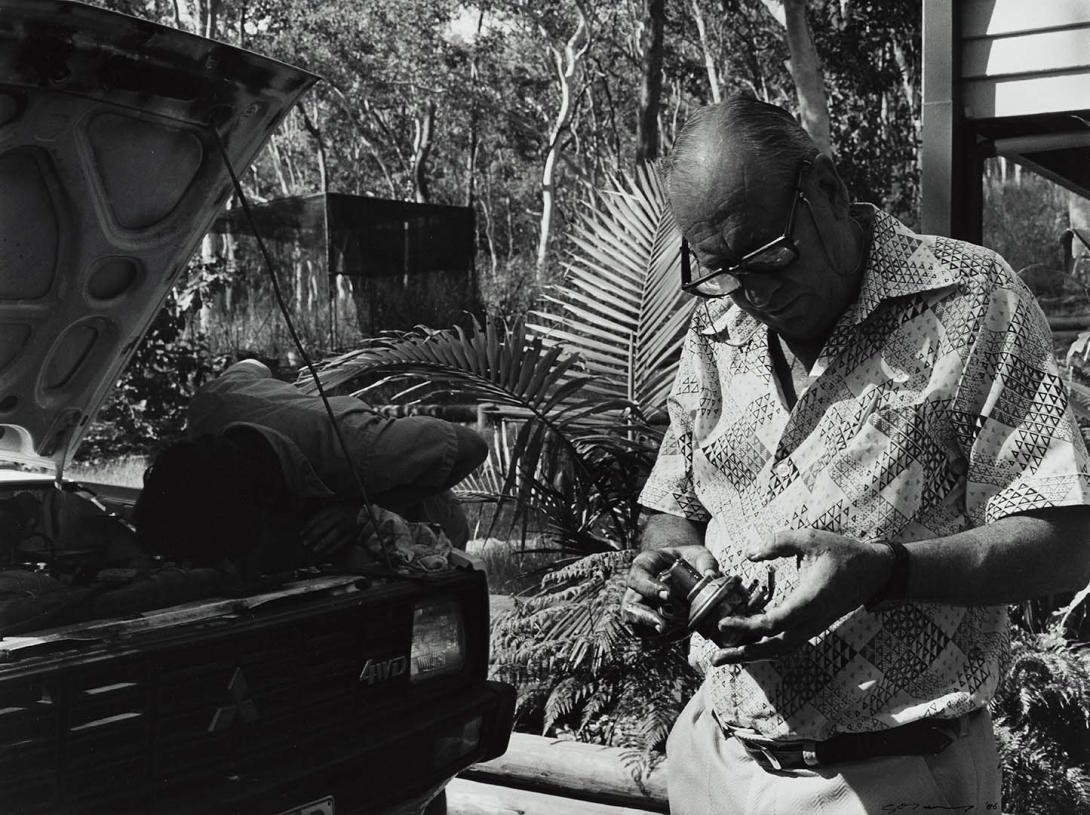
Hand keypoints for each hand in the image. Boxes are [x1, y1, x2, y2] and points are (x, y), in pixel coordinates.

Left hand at [302, 503, 363, 555]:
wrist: (366, 512)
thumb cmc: (349, 509)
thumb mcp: (336, 507)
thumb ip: (325, 514)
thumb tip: (311, 523)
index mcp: (333, 509)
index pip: (317, 517)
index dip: (308, 526)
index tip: (302, 533)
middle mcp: (338, 517)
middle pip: (322, 527)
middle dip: (312, 536)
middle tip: (305, 542)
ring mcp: (345, 526)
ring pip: (332, 536)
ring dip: (322, 543)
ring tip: (315, 549)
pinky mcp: (352, 533)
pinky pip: (342, 542)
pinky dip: (334, 547)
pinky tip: (328, 551)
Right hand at [622, 545, 719, 636]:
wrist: (688, 572)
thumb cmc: (690, 561)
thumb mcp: (699, 555)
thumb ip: (705, 563)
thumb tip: (710, 577)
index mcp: (646, 565)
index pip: (638, 575)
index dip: (649, 587)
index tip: (667, 595)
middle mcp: (638, 587)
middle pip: (629, 604)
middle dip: (645, 616)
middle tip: (663, 625)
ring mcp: (641, 606)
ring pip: (634, 622)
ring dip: (650, 629)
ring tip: (669, 632)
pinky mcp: (649, 622)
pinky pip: (648, 633)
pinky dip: (662, 636)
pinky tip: (679, 633)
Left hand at [709, 529, 892, 665]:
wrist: (875, 571)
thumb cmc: (844, 553)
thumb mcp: (812, 538)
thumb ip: (779, 542)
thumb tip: (751, 554)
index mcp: (811, 600)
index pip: (776, 622)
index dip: (748, 626)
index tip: (724, 622)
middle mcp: (812, 620)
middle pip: (775, 647)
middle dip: (744, 654)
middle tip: (715, 657)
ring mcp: (814, 627)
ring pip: (781, 650)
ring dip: (753, 654)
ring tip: (725, 655)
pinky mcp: (813, 626)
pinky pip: (787, 642)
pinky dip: (765, 645)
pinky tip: (746, 640)